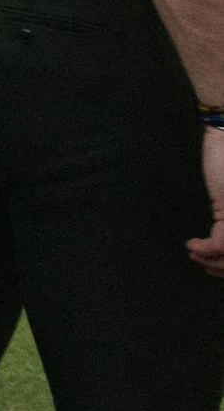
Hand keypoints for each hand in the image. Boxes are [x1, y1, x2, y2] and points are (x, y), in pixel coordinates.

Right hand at [189, 125, 223, 276]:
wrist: (223, 143)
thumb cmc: (223, 164)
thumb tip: (218, 244)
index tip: (214, 267)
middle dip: (220, 266)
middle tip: (205, 265)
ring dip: (209, 260)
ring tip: (195, 254)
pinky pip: (219, 244)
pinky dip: (202, 248)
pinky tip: (191, 244)